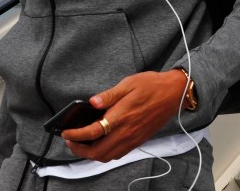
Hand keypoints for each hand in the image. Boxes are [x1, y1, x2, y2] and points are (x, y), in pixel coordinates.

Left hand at [62, 70, 187, 162]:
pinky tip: (101, 144)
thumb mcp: (129, 83)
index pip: (92, 132)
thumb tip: (91, 103)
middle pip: (97, 152)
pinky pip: (118, 155)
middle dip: (79, 150)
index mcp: (121, 116)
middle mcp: (126, 131)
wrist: (175, 93)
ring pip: (107, 157)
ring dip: (91, 154)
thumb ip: (109, 95)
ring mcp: (133, 139)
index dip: (75, 135)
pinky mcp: (138, 141)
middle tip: (70, 141)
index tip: (65, 132)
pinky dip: (105, 154)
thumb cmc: (152, 85)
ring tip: (83, 144)